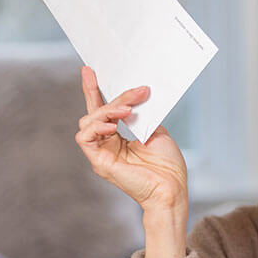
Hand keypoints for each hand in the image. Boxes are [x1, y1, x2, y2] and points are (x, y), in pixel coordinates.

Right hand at [74, 66, 187, 213]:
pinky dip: (96, 127)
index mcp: (118, 137)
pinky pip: (84, 138)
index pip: (102, 110)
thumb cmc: (167, 165)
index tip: (89, 69)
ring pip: (88, 121)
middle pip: (96, 111)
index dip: (93, 90)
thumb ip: (140, 115)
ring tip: (127, 110)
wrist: (172, 188)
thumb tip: (133, 95)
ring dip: (107, 111)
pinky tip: (112, 126)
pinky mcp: (99, 162)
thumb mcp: (155, 130)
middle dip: (113, 97)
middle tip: (137, 92)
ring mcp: (101, 153)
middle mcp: (107, 144)